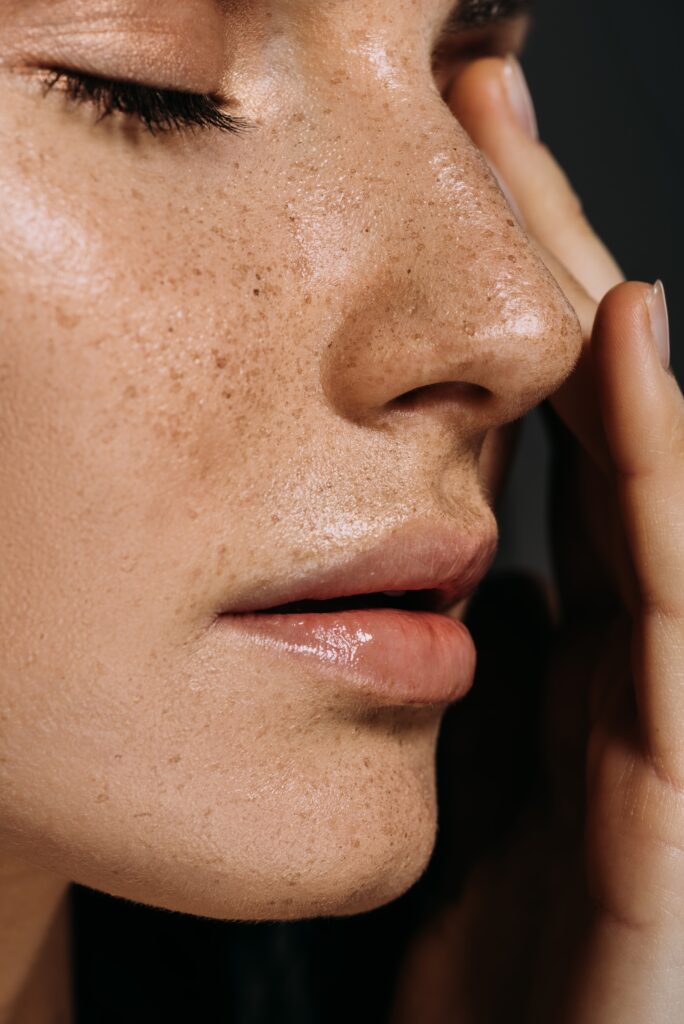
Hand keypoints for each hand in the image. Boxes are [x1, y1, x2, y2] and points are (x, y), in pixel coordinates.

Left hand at [389, 56, 683, 1022]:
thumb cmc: (499, 945)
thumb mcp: (478, 768)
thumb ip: (485, 652)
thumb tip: (482, 550)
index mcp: (573, 630)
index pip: (549, 428)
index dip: (506, 290)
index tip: (453, 154)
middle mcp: (630, 632)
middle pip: (594, 407)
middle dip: (545, 240)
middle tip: (490, 86)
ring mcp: (666, 692)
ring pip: (654, 477)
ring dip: (610, 322)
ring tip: (543, 153)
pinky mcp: (677, 772)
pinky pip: (668, 603)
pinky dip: (659, 477)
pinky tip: (632, 364)